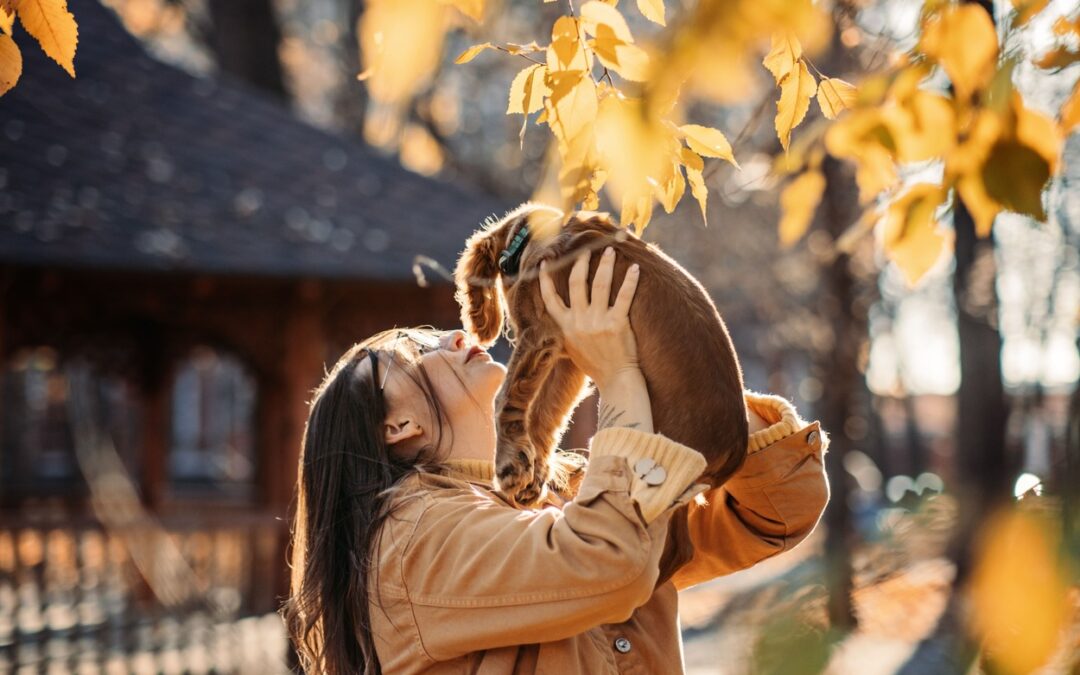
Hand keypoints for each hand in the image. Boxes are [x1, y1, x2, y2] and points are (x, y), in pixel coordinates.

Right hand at [538, 246, 640, 388]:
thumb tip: (562, 312)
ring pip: (599, 285)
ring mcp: (598, 322)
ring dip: (604, 264)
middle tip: (587, 249)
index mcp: (566, 327)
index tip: (547, 262)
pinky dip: (629, 280)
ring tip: (609, 250)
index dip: (546, 279)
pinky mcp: (617, 324)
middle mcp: (579, 322)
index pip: (550, 299)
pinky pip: (623, 296)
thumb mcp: (573, 347)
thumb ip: (568, 328)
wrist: (616, 380)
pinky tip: (634, 268)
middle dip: (581, 263)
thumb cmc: (596, 364)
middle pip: (576, 284)